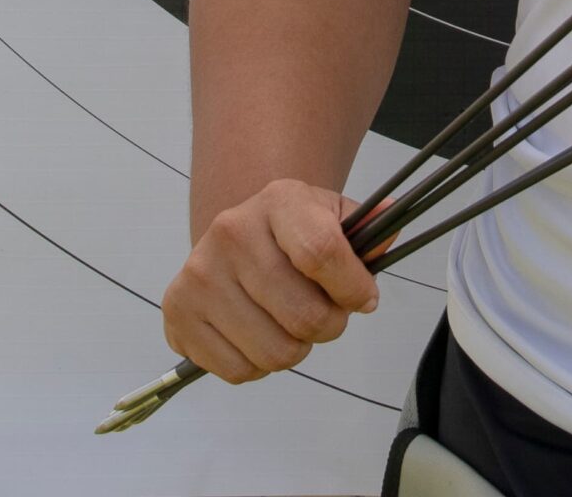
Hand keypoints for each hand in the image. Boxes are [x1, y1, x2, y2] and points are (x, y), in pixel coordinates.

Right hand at [161, 179, 379, 383]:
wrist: (235, 237)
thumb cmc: (292, 231)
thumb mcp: (331, 215)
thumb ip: (367, 228)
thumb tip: (392, 223)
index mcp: (278, 200)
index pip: (321, 251)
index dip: (352, 287)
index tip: (365, 299)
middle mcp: (231, 232)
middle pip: (302, 314)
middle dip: (329, 326)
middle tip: (327, 317)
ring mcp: (200, 275)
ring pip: (274, 352)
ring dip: (296, 349)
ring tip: (292, 326)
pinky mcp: (178, 314)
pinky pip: (239, 371)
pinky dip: (260, 365)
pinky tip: (260, 335)